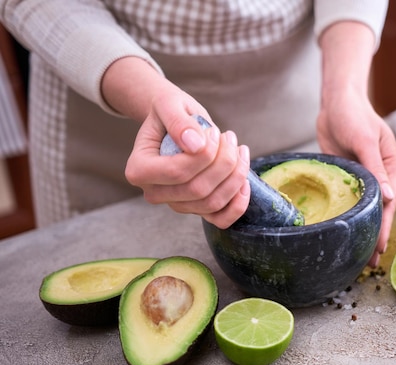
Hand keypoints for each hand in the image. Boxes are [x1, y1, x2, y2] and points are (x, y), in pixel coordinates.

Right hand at [102, 57, 250, 227]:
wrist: (177, 123)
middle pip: (197, 190)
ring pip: (212, 203)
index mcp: (139, 170)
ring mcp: (176, 204)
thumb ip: (178, 121)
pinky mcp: (196, 210)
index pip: (177, 172)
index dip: (204, 154)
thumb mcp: (169, 104)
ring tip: (239, 149)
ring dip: (235, 176)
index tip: (214, 132)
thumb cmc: (171, 111)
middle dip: (224, 162)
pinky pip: (220, 219)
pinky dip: (238, 204)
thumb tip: (195, 145)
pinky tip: (246, 182)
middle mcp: (154, 193)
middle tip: (230, 137)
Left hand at [318, 22, 395, 266]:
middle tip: (367, 262)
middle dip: (374, 235)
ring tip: (355, 255)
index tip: (379, 247)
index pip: (389, 203)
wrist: (335, 101)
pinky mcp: (347, 177)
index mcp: (391, 166)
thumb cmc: (354, 115)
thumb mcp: (365, 140)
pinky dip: (347, 216)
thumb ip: (375, 168)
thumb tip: (388, 198)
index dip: (383, 226)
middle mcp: (380, 175)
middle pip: (378, 211)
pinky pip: (347, 200)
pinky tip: (341, 231)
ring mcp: (363, 178)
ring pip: (363, 209)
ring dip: (361, 229)